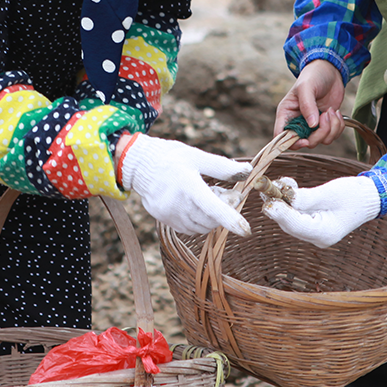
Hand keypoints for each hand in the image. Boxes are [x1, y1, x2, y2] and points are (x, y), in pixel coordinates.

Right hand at [117, 134, 251, 235]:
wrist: (139, 163)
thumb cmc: (171, 157)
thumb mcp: (197, 156)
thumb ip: (223, 167)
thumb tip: (247, 170)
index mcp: (188, 185)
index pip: (212, 207)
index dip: (230, 219)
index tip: (245, 230)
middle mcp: (177, 204)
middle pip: (211, 219)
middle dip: (224, 210)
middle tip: (226, 192)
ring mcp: (169, 214)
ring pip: (201, 226)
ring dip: (212, 217)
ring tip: (208, 195)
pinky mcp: (164, 220)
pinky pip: (189, 228)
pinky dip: (198, 220)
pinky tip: (195, 204)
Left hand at [262, 175, 380, 247]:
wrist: (369, 197)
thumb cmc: (354, 194)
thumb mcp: (329, 193)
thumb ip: (305, 198)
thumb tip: (284, 198)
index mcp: (325, 233)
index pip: (296, 225)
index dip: (280, 212)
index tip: (268, 201)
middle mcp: (317, 237)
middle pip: (289, 222)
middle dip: (277, 204)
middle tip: (266, 186)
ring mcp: (314, 232)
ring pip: (290, 217)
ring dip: (282, 200)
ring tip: (276, 183)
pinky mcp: (312, 224)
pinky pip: (295, 214)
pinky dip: (290, 201)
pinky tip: (288, 185)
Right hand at [274, 60, 346, 148]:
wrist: (330, 71)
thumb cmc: (313, 76)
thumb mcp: (306, 86)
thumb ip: (307, 105)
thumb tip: (312, 125)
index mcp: (286, 114)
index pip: (281, 136)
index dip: (292, 143)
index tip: (305, 140)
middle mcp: (298, 122)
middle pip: (306, 142)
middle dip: (319, 133)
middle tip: (326, 115)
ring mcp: (313, 125)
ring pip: (321, 141)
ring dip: (331, 128)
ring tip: (331, 111)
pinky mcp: (325, 125)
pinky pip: (332, 136)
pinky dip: (338, 127)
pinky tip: (336, 112)